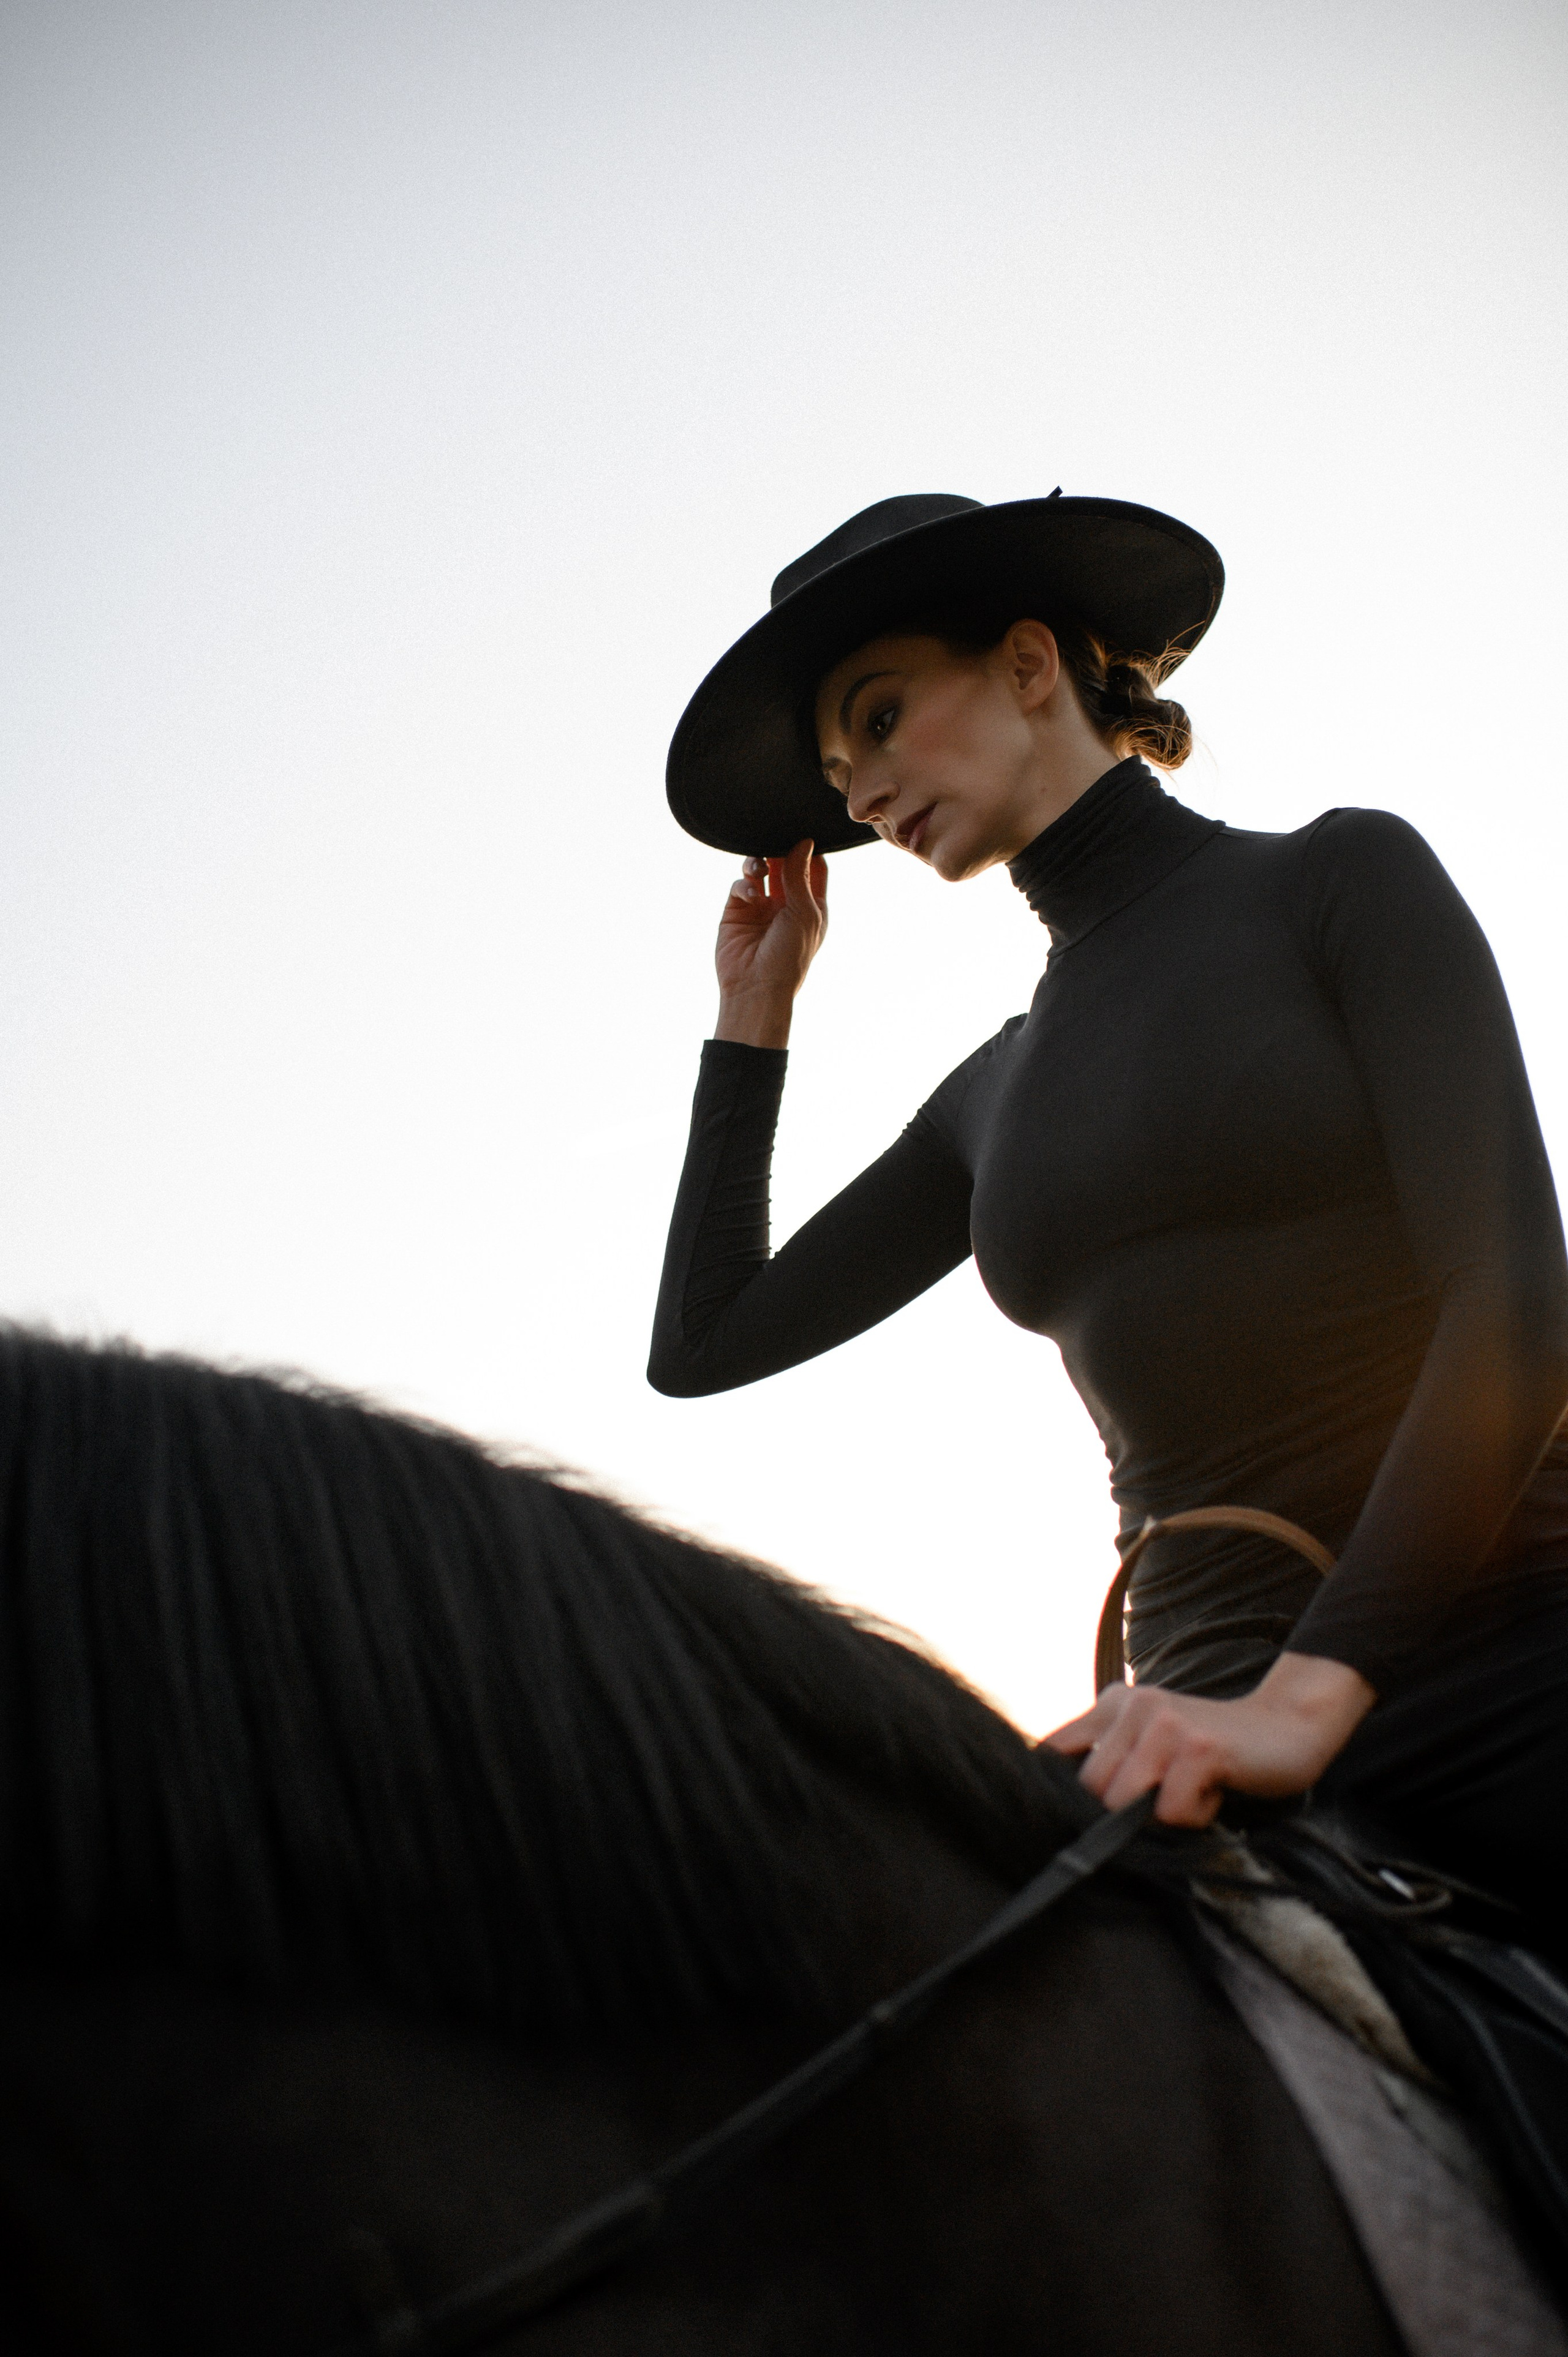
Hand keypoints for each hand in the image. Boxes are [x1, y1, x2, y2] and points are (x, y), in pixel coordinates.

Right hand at [714, 839, 828, 1048]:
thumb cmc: (789, 957)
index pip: (813, 868)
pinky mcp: (737, 911)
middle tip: (775, 835)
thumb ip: (801, 876)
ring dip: (759, 862)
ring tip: (759, 867)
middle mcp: (786, 903)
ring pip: (759, 869)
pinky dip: (744, 885)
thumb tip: (806, 841)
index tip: (802, 831)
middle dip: (779, 849)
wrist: (756, 989)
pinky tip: (751, 897)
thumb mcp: (804, 913)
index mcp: (811, 906)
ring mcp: (761, 906)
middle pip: (784, 863)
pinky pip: (741, 885)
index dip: (809, 849)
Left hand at [1044, 1650, 1375, 1826]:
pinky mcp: (1199, 1747)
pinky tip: (1215, 1791)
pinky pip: (1171, 1811)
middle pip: (1090, 1788)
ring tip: (1191, 1791)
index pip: (1054, 1749)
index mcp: (1114, 1703)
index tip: (1079, 1816)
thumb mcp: (1149, 1742)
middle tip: (1167, 1795)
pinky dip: (1195, 1817)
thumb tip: (1061, 1807)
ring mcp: (1166, 1723)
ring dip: (1162, 1814)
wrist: (1284, 1726)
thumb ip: (1109, 1758)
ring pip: (1123, 1802)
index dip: (1058, 1792)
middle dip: (1124, 1810)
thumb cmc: (1212, 1750)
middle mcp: (1134, 1705)